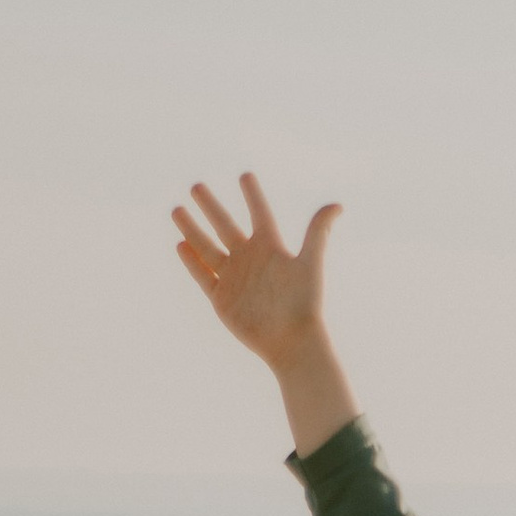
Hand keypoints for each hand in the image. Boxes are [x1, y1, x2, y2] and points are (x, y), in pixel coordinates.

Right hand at [170, 171, 360, 453]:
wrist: (291, 340)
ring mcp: (234, 278)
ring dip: (192, 229)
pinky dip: (191, 262)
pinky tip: (180, 245)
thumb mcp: (310, 262)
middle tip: (196, 186)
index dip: (253, 195)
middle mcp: (250, 259)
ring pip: (207, 248)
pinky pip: (203, 276)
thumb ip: (317, 232)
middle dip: (210, 207)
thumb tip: (338, 205)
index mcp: (271, 247)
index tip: (245, 175)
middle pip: (225, 226)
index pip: (259, 214)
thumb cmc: (304, 303)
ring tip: (177, 209)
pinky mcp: (222, 298)